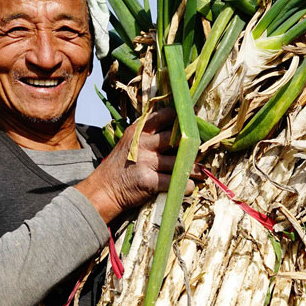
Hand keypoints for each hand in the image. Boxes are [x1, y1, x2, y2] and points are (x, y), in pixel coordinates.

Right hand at [76, 108, 196, 222]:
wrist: (104, 190)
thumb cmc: (121, 166)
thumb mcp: (130, 142)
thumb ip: (149, 134)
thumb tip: (179, 130)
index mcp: (138, 130)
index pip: (165, 115)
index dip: (182, 118)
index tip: (194, 122)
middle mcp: (142, 142)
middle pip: (176, 137)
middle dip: (191, 144)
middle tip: (201, 150)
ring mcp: (145, 161)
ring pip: (179, 161)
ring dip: (193, 168)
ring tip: (200, 171)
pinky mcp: (149, 180)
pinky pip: (176, 181)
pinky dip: (186, 185)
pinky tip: (188, 185)